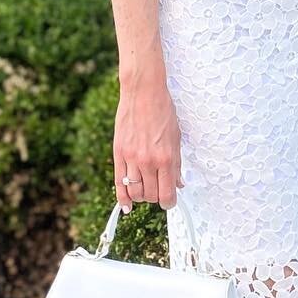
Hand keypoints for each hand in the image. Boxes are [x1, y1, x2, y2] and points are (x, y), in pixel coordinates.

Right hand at [112, 77, 182, 211]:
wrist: (143, 93)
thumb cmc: (162, 112)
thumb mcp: (176, 138)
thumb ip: (176, 164)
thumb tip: (178, 184)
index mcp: (166, 158)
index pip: (167, 194)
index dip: (170, 203)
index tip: (170, 202)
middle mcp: (148, 161)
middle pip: (151, 196)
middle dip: (156, 197)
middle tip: (159, 191)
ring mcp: (131, 158)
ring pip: (135, 192)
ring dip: (142, 196)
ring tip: (146, 190)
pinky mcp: (118, 153)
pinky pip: (119, 182)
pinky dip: (123, 197)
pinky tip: (126, 205)